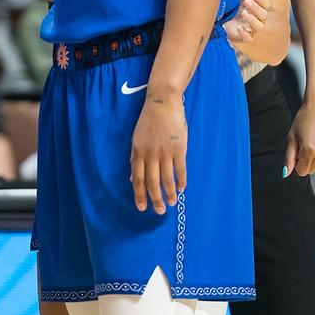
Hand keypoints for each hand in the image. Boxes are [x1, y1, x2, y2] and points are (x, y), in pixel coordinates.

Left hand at [130, 93, 186, 214]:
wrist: (162, 102)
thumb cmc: (148, 121)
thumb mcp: (137, 138)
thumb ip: (135, 158)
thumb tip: (133, 178)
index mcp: (138, 151)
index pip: (137, 178)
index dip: (139, 194)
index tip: (141, 207)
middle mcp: (150, 154)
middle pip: (151, 181)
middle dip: (155, 199)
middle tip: (159, 211)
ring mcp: (165, 151)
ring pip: (166, 178)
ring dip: (169, 193)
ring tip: (171, 203)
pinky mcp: (178, 148)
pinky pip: (180, 169)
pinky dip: (181, 181)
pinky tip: (181, 189)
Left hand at [223, 0, 269, 47]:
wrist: (234, 27)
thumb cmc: (241, 8)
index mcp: (260, 8)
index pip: (266, 4)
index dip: (261, 0)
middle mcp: (259, 19)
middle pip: (263, 14)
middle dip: (256, 8)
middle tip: (247, 1)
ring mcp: (254, 30)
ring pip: (258, 26)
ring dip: (252, 20)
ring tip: (244, 13)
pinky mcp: (246, 38)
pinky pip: (248, 38)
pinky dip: (245, 34)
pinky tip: (240, 28)